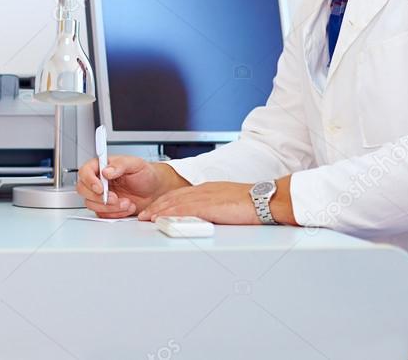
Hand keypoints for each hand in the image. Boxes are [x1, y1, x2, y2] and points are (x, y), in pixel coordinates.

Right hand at [76, 155, 176, 217]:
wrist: (155, 190)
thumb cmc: (145, 174)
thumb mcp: (136, 164)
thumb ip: (120, 165)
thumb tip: (106, 171)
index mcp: (102, 166)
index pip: (85, 171)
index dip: (89, 180)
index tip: (100, 188)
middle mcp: (99, 181)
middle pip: (83, 190)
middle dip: (98, 197)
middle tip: (115, 198)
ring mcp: (101, 196)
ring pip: (91, 204)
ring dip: (109, 207)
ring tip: (126, 202)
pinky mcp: (106, 208)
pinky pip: (102, 214)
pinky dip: (115, 214)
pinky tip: (127, 207)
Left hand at [139, 181, 260, 223]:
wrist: (264, 199)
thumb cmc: (251, 202)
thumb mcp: (227, 201)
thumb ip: (214, 206)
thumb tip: (206, 216)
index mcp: (207, 189)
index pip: (180, 194)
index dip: (164, 202)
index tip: (154, 209)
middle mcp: (203, 190)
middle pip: (172, 197)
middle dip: (156, 206)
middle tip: (144, 215)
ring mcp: (205, 197)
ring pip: (175, 203)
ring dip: (158, 211)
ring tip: (147, 219)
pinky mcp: (208, 206)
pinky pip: (184, 210)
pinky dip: (170, 215)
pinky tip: (162, 219)